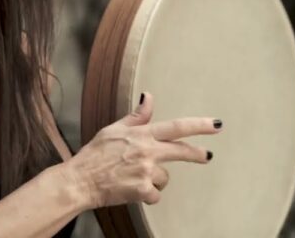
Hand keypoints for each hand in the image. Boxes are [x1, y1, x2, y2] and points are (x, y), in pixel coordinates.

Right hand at [66, 92, 221, 207]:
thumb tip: (149, 97)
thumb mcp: (113, 129)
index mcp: (141, 134)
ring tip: (132, 178)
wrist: (79, 181)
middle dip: (197, 154)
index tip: (216, 124)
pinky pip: (155, 195)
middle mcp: (147, 151)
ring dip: (154, 180)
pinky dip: (147, 196)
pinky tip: (131, 191)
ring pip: (164, 178)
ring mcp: (145, 171)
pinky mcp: (142, 190)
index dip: (199, 125)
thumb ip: (136, 117)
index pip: (177, 126)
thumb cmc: (94, 155)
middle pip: (181, 151)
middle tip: (207, 156)